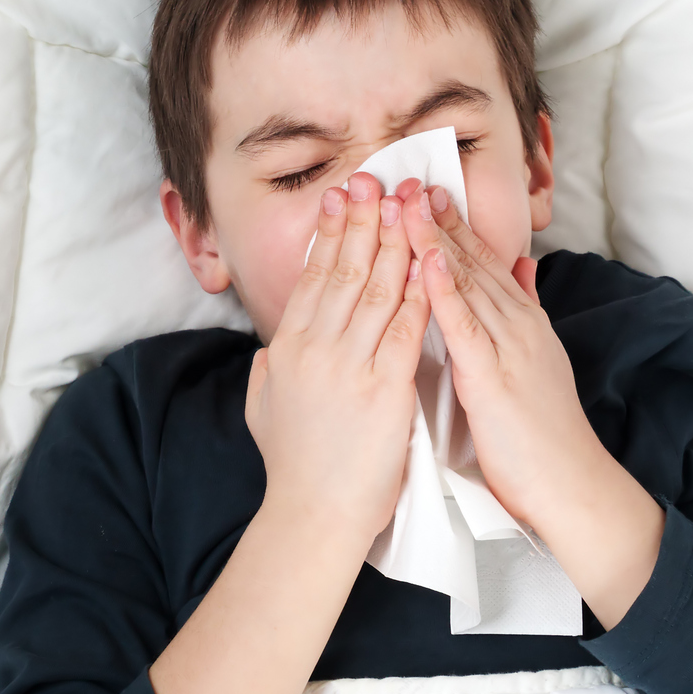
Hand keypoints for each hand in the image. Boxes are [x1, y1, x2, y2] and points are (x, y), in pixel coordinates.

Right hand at [248, 170, 430, 546]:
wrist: (313, 515)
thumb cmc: (293, 468)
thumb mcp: (262, 409)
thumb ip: (267, 372)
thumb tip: (269, 349)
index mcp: (288, 348)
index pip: (313, 277)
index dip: (331, 233)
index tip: (344, 198)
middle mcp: (315, 348)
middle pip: (343, 270)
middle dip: (362, 220)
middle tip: (375, 178)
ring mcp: (348, 366)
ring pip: (375, 289)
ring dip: (393, 241)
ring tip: (404, 204)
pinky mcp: (384, 388)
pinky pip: (405, 327)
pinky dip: (418, 291)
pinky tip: (430, 262)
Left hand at [402, 185, 663, 626]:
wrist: (571, 486)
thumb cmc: (540, 435)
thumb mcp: (535, 363)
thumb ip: (525, 313)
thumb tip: (524, 268)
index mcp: (521, 325)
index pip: (482, 264)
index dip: (452, 225)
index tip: (422, 191)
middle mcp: (518, 326)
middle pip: (474, 262)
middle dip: (439, 218)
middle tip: (407, 177)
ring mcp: (510, 348)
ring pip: (469, 283)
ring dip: (437, 239)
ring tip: (407, 201)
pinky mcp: (497, 378)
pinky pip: (467, 327)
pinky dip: (446, 291)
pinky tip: (426, 261)